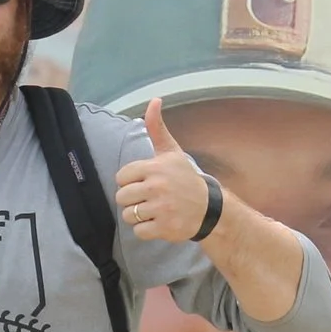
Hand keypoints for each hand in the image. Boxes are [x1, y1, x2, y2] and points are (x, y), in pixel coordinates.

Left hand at [115, 98, 210, 241]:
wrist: (209, 208)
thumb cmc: (185, 179)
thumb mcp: (172, 152)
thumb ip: (157, 129)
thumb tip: (154, 100)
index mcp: (155, 167)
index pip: (121, 177)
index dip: (130, 182)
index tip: (145, 183)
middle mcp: (157, 186)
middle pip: (122, 198)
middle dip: (132, 201)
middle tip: (149, 199)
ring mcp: (161, 208)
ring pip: (128, 215)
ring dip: (138, 216)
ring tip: (154, 210)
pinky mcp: (164, 227)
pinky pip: (139, 231)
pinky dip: (146, 230)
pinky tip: (159, 222)